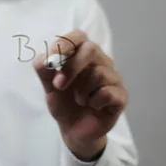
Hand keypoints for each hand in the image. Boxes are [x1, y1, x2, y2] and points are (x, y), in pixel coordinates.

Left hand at [33, 30, 127, 160]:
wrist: (73, 130)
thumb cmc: (64, 102)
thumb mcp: (47, 85)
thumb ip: (44, 69)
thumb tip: (45, 59)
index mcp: (82, 54)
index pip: (78, 36)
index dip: (64, 44)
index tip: (50, 61)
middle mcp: (100, 61)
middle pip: (90, 49)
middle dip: (71, 67)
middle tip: (58, 85)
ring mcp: (113, 77)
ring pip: (98, 73)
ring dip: (81, 91)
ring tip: (80, 100)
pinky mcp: (121, 96)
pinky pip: (107, 92)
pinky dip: (94, 101)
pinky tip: (92, 106)